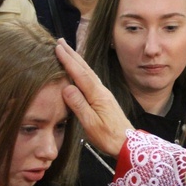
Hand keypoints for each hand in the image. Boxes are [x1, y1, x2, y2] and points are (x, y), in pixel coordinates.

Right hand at [55, 39, 133, 155]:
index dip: (68, 61)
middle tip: (60, 41)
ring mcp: (103, 94)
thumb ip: (79, 106)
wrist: (127, 143)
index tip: (58, 48)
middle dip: (72, 54)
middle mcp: (101, 90)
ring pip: (88, 72)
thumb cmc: (108, 136)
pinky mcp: (104, 98)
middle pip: (85, 68)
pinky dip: (82, 70)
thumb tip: (67, 88)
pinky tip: (80, 71)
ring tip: (68, 51)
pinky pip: (90, 79)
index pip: (80, 74)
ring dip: (77, 60)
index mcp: (97, 95)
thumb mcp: (91, 124)